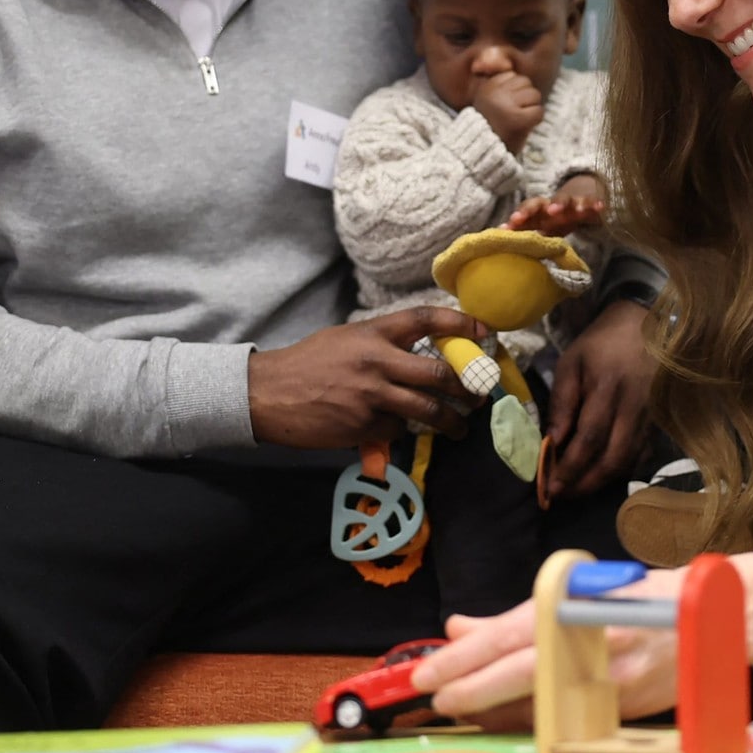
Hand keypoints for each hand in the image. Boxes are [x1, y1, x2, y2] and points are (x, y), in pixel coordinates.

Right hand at [249, 307, 490, 448]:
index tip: (485, 331)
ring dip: (451, 422)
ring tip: (461, 428)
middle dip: (466, 388)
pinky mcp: (363, 426)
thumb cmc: (307, 363)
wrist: (267, 393)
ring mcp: (372, 396)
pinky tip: (395, 431)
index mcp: (373, 333)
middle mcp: (377, 361)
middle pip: (438, 373)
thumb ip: (382, 347)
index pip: (425, 320)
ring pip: (427, 410)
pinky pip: (396, 431)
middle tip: (478, 395)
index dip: (460, 324)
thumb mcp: (346, 340)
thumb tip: (420, 361)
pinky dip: (401, 433)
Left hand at [412, 556, 752, 722]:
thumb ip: (516, 615)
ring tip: (461, 708)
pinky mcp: (622, 713)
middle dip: (467, 691)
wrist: (720, 619)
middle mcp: (593, 642)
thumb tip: (459, 629)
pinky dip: (526, 724)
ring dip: (491, 713)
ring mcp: (610, 682)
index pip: (509, 635)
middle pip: (516, 675)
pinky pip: (561, 724)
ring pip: (535, 707)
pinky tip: (501, 722)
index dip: (463, 658)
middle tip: (434, 697)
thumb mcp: (580, 591)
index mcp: (581, 604)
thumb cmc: (644, 598)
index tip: (427, 672)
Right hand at [471, 72, 545, 152]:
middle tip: (513, 113)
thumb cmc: (488, 124)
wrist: (481, 152)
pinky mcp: (519, 120)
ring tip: (517, 119)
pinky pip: (539, 111)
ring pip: (534, 95)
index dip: (514, 91)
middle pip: (526, 82)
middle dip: (524, 97)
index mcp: (487, 86)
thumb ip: (498, 82)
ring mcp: (507, 106)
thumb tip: (508, 62)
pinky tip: (523, 127)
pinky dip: (535, 120)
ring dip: (530, 108)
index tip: (504, 105)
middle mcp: (496, 93)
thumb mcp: (487, 99)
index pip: (513, 75)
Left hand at [506, 174, 608, 236]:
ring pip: (565, 200)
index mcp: (539, 210)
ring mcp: (570, 202)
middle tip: (542, 213)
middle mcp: (552, 203)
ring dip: (561, 204)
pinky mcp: (588, 203)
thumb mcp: (541, 225)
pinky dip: (595, 204)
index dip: (520, 215)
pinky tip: (600, 208)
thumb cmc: (556, 218)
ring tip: (561, 210)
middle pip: (542, 202)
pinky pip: (591, 203)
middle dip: (536, 207)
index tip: (512, 223)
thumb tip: (499, 233)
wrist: (582, 200)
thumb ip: (523, 229)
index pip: (527, 209)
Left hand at [546, 300, 655, 500]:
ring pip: (628, 460)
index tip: (551, 484)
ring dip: (602, 481)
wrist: (648, 323)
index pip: (589, 438)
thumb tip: (553, 441)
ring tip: (579, 488)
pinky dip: (623, 469)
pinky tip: (604, 474)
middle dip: (586, 483)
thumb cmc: (602, 342)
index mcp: (607, 388)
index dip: (570, 466)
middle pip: (612, 458)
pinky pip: (642, 454)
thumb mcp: (572, 361)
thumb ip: (562, 401)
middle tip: (563, 494)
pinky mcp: (658, 420)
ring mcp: (650, 416)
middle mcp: (633, 407)